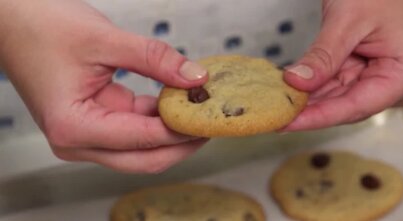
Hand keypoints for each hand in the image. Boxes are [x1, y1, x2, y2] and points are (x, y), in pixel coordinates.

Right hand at [0, 0, 208, 172]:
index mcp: (73, 127)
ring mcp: (86, 137)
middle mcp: (77, 142)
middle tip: (213, 120)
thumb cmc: (42, 27)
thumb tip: (196, 77)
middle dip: (182, 142)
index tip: (211, 115)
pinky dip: (158, 120)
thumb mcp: (105, 39)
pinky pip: (135, 131)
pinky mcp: (95, 124)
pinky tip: (179, 103)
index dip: (182, 129)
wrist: (12, 19)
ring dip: (173, 133)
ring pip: (142, 150)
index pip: (142, 138)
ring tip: (202, 111)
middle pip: (145, 158)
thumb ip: (155, 59)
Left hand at [283, 0, 402, 130]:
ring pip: (337, 97)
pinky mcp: (366, 71)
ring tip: (278, 103)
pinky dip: (314, 85)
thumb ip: (324, 56)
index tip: (286, 123)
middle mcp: (397, 83)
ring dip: (308, 99)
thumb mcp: (348, 20)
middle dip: (309, 109)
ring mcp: (381, 78)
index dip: (317, 117)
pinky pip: (336, 83)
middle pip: (345, 106)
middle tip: (275, 114)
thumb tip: (297, 84)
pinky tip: (291, 90)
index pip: (355, 106)